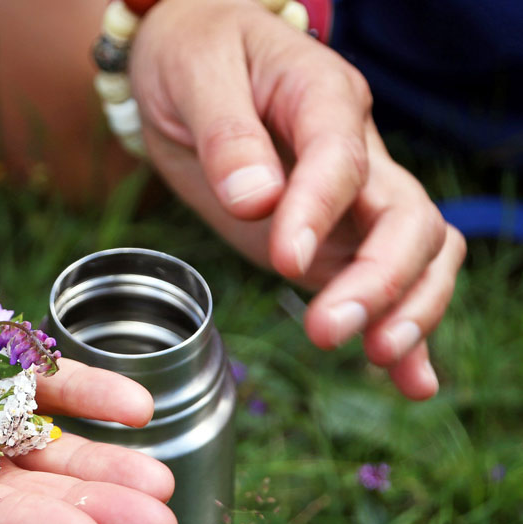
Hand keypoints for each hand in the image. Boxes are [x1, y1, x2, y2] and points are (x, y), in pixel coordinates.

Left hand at [133, 0, 465, 398]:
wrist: (193, 57)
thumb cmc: (194, 54)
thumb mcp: (194, 76)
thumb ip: (226, 135)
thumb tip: (255, 198)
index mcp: (324, 98)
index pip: (343, 160)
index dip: (320, 211)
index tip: (284, 258)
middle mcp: (357, 152)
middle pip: (407, 218)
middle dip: (380, 280)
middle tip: (329, 330)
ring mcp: (352, 201)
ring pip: (418, 254)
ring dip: (407, 309)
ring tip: (378, 359)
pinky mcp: (334, 238)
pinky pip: (386, 283)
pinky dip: (404, 330)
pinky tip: (410, 382)